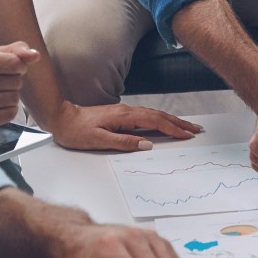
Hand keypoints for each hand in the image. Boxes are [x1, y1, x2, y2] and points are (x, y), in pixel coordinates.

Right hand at [0, 42, 39, 128]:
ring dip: (13, 95)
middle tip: (2, 81)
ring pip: (14, 98)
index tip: (13, 66)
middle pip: (16, 82)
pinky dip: (9, 109)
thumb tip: (34, 55)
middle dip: (15, 80)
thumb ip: (17, 50)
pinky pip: (10, 114)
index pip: (14, 63)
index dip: (19, 65)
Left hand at [46, 102, 201, 151]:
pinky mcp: (122, 115)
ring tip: (186, 126)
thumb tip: (147, 145)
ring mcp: (125, 112)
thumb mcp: (97, 140)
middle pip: (160, 116)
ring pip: (155, 115)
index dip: (173, 129)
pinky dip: (161, 120)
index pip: (156, 122)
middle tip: (196, 129)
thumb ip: (123, 142)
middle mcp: (127, 111)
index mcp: (124, 117)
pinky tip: (165, 123)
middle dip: (179, 123)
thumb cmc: (76, 131)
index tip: (188, 135)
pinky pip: (147, 116)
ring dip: (172, 120)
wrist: (61, 117)